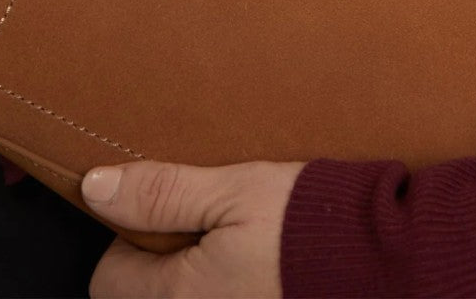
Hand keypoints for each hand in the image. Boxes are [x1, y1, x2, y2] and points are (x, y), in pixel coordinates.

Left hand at [82, 157, 309, 297]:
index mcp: (180, 296)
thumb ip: (161, 193)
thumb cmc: (306, 223)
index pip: (109, 278)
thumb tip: (98, 187)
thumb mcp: (233, 190)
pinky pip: (223, 298)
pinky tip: (259, 258)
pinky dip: (230, 282)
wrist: (378, 256)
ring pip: (186, 296)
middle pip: (147, 293)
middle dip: (166, 258)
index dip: (131, 238)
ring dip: (200, 271)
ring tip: (238, 237)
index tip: (166, 211)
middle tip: (207, 220)